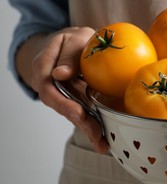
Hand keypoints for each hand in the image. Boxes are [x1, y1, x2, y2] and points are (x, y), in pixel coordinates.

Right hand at [31, 27, 108, 153]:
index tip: (78, 113)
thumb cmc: (74, 39)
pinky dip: (94, 126)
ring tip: (102, 144)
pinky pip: (84, 114)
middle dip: (80, 123)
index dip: (63, 104)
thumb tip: (60, 74)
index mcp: (44, 68)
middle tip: (96, 135)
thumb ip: (69, 55)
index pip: (49, 89)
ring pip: (74, 114)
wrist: (74, 44)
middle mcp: (51, 86)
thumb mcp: (74, 39)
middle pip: (62, 108)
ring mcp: (64, 95)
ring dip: (88, 130)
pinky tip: (104, 141)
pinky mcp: (76, 100)